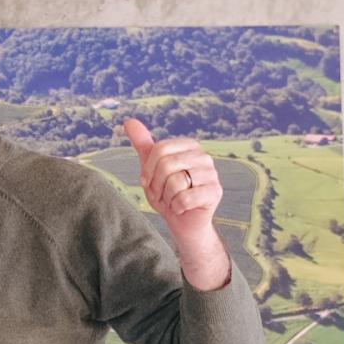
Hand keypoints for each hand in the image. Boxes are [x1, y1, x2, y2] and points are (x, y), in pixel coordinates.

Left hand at [122, 118, 231, 289]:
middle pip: (166, 165)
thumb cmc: (167, 193)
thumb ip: (143, 144)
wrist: (182, 222)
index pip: (159, 149)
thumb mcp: (151, 169)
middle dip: (157, 185)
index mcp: (188, 146)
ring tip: (173, 200)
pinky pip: (185, 198)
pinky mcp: (215, 192)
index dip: (148, 170)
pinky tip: (182, 208)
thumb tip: (129, 121)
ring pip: (175, 182)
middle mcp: (203, 156)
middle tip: (162, 195)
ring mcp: (212, 174)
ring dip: (167, 198)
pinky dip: (177, 207)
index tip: (149, 182)